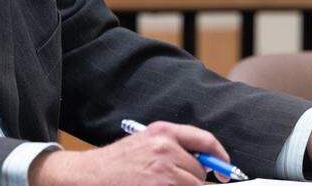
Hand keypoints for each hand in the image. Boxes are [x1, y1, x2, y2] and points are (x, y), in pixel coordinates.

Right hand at [29, 121, 231, 185]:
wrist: (87, 177)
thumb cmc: (114, 164)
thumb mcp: (144, 144)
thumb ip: (173, 148)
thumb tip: (206, 164)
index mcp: (163, 132)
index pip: (205, 141)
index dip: (219, 157)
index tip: (224, 170)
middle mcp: (166, 150)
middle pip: (200, 171)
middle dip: (191, 181)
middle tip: (168, 183)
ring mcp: (163, 174)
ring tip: (156, 185)